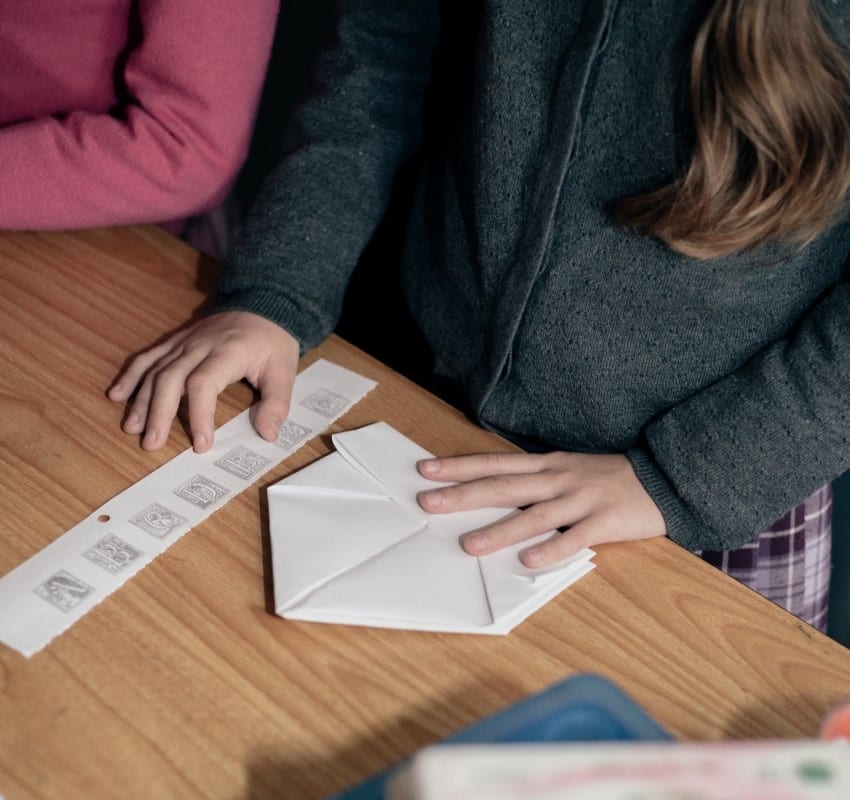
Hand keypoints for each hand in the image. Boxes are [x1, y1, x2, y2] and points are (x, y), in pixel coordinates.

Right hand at [108, 311, 299, 452]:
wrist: (263, 303)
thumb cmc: (273, 342)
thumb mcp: (285, 370)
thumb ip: (277, 403)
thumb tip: (267, 434)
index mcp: (227, 353)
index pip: (203, 384)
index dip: (198, 415)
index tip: (200, 444)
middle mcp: (200, 345)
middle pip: (170, 378)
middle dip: (158, 412)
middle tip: (151, 444)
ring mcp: (184, 342)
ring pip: (155, 369)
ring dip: (140, 400)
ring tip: (131, 428)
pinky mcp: (176, 341)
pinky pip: (148, 357)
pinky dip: (130, 376)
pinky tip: (117, 395)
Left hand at [416, 451, 665, 566]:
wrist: (663, 478)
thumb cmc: (607, 477)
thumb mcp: (567, 469)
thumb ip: (534, 480)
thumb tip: (491, 494)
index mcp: (547, 464)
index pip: (495, 463)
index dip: (460, 466)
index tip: (426, 470)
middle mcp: (558, 478)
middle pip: (505, 486)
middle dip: (464, 495)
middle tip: (429, 503)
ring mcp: (581, 499)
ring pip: (535, 515)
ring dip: (501, 531)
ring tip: (470, 545)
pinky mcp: (605, 521)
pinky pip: (575, 537)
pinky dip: (551, 549)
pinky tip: (529, 561)